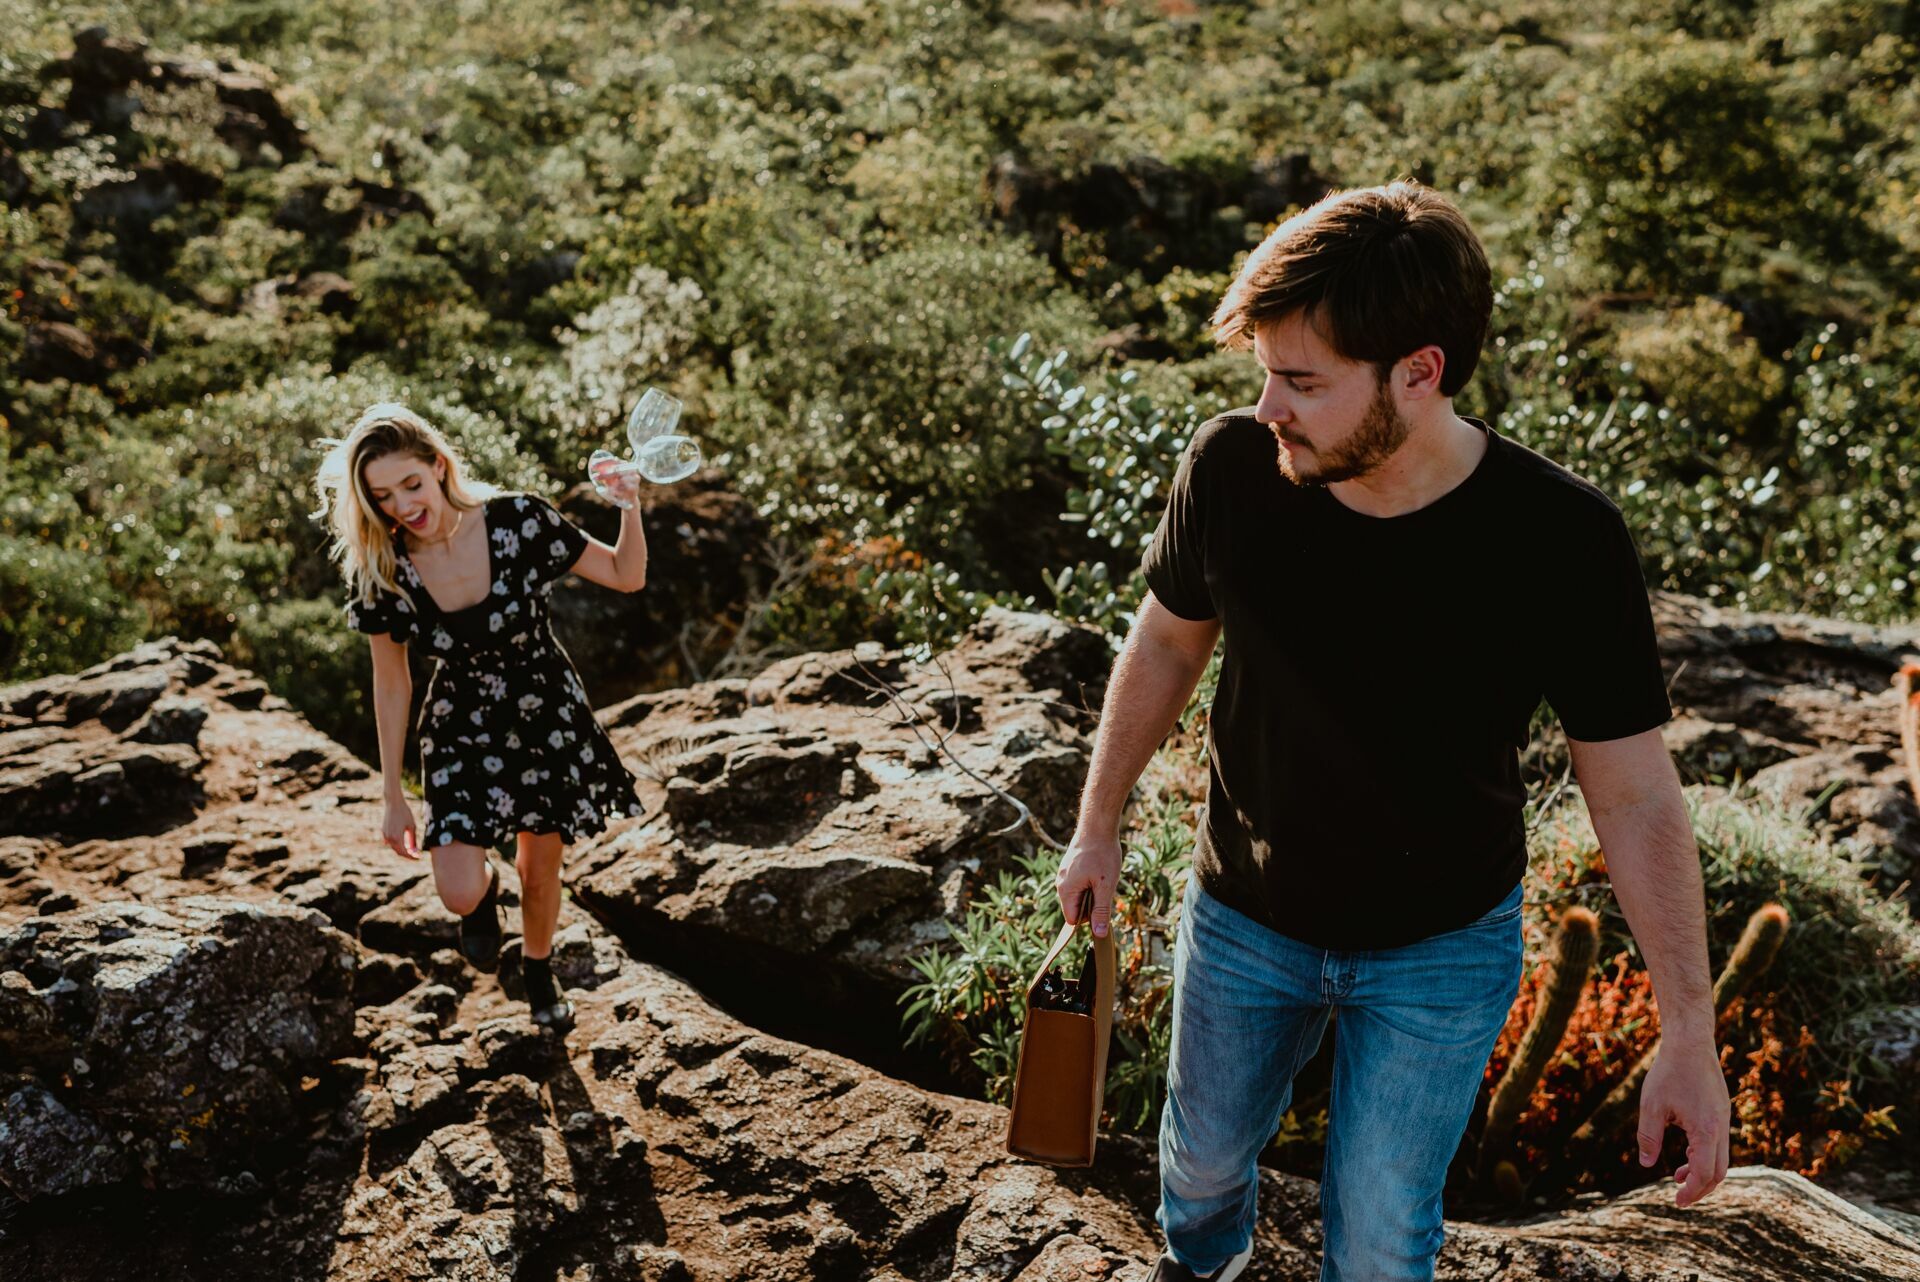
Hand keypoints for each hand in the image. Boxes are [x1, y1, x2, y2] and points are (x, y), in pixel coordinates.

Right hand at [382, 797, 420, 860]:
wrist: (393, 803)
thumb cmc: (405, 813)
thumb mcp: (412, 826)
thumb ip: (413, 839)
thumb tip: (415, 850)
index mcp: (397, 838)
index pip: (404, 852)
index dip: (412, 857)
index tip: (418, 858)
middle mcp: (389, 838)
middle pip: (398, 851)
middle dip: (407, 855)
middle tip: (416, 855)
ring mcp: (385, 835)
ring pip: (394, 847)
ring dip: (402, 850)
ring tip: (412, 850)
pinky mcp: (384, 832)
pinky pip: (391, 842)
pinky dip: (397, 845)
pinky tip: (405, 844)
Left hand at [589, 455, 640, 509]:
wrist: (628, 499)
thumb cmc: (616, 485)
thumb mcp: (608, 478)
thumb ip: (603, 471)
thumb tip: (592, 464)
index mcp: (624, 464)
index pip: (612, 460)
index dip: (602, 463)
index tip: (592, 467)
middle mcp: (631, 469)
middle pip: (617, 470)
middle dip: (604, 475)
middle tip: (594, 478)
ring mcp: (635, 478)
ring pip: (621, 480)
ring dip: (611, 485)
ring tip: (607, 488)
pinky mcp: (635, 488)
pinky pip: (624, 489)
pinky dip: (617, 492)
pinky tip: (614, 493)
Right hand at [1055, 830, 1122, 937]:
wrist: (1097, 826)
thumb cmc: (1102, 855)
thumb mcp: (1106, 886)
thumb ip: (1101, 911)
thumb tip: (1098, 934)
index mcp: (1065, 890)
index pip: (1072, 920)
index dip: (1088, 919)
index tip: (1101, 905)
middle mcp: (1061, 883)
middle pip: (1075, 908)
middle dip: (1091, 904)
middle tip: (1104, 887)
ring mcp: (1064, 874)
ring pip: (1078, 895)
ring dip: (1092, 892)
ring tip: (1102, 876)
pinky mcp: (1070, 867)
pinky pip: (1079, 883)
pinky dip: (1090, 882)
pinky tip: (1099, 869)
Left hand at [1637, 1036, 1730, 1207]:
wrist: (1691, 1042)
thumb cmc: (1668, 1072)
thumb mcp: (1652, 1106)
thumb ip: (1649, 1138)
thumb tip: (1646, 1164)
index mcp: (1706, 1130)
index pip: (1704, 1173)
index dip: (1691, 1191)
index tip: (1677, 1201)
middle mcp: (1721, 1128)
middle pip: (1719, 1172)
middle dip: (1700, 1188)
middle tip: (1679, 1196)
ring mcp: (1724, 1120)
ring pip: (1721, 1159)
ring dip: (1702, 1172)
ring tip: (1676, 1176)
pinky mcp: (1721, 1113)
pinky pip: (1718, 1144)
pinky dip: (1704, 1155)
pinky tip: (1685, 1154)